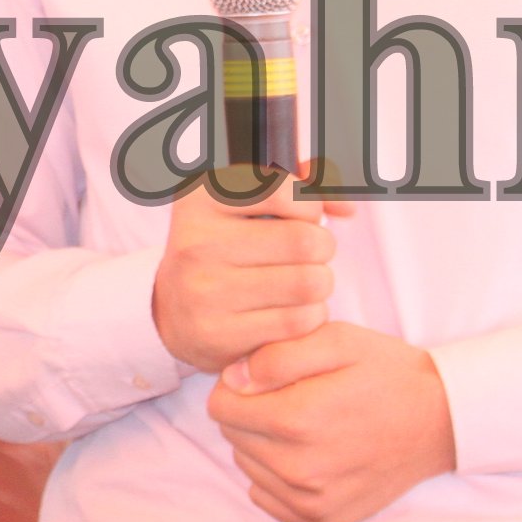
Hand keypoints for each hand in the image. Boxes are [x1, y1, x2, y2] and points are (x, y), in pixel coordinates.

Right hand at [151, 172, 333, 374]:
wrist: (174, 310)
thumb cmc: (227, 248)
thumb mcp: (249, 204)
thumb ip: (303, 186)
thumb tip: (346, 206)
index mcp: (203, 197)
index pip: (289, 194)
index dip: (310, 209)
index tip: (299, 219)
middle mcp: (197, 241)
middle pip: (307, 242)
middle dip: (321, 249)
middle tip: (309, 256)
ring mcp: (204, 290)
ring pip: (309, 284)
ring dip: (319, 285)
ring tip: (302, 283)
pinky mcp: (218, 334)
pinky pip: (298, 322)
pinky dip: (309, 317)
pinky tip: (291, 310)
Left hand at [206, 322, 456, 521]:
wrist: (441, 421)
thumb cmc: (387, 373)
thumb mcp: (336, 339)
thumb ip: (277, 355)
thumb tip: (234, 379)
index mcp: (298, 420)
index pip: (221, 406)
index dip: (238, 385)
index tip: (267, 377)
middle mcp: (300, 469)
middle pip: (232, 436)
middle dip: (251, 413)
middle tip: (294, 398)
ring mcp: (311, 502)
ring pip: (248, 466)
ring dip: (265, 445)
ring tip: (308, 425)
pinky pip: (267, 498)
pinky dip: (278, 477)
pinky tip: (312, 455)